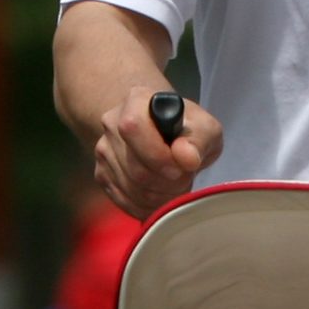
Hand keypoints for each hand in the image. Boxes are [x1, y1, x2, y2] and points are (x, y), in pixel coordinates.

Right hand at [95, 89, 219, 215]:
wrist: (166, 133)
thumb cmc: (187, 128)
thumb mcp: (206, 128)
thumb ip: (200, 140)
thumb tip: (186, 158)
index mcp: (136, 101)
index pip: (133, 128)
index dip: (158, 155)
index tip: (182, 167)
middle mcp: (111, 123)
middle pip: (135, 167)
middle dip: (168, 182)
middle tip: (185, 178)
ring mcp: (103, 150)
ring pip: (131, 188)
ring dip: (162, 196)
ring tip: (177, 185)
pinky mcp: (102, 174)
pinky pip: (124, 201)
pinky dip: (149, 207)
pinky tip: (163, 196)